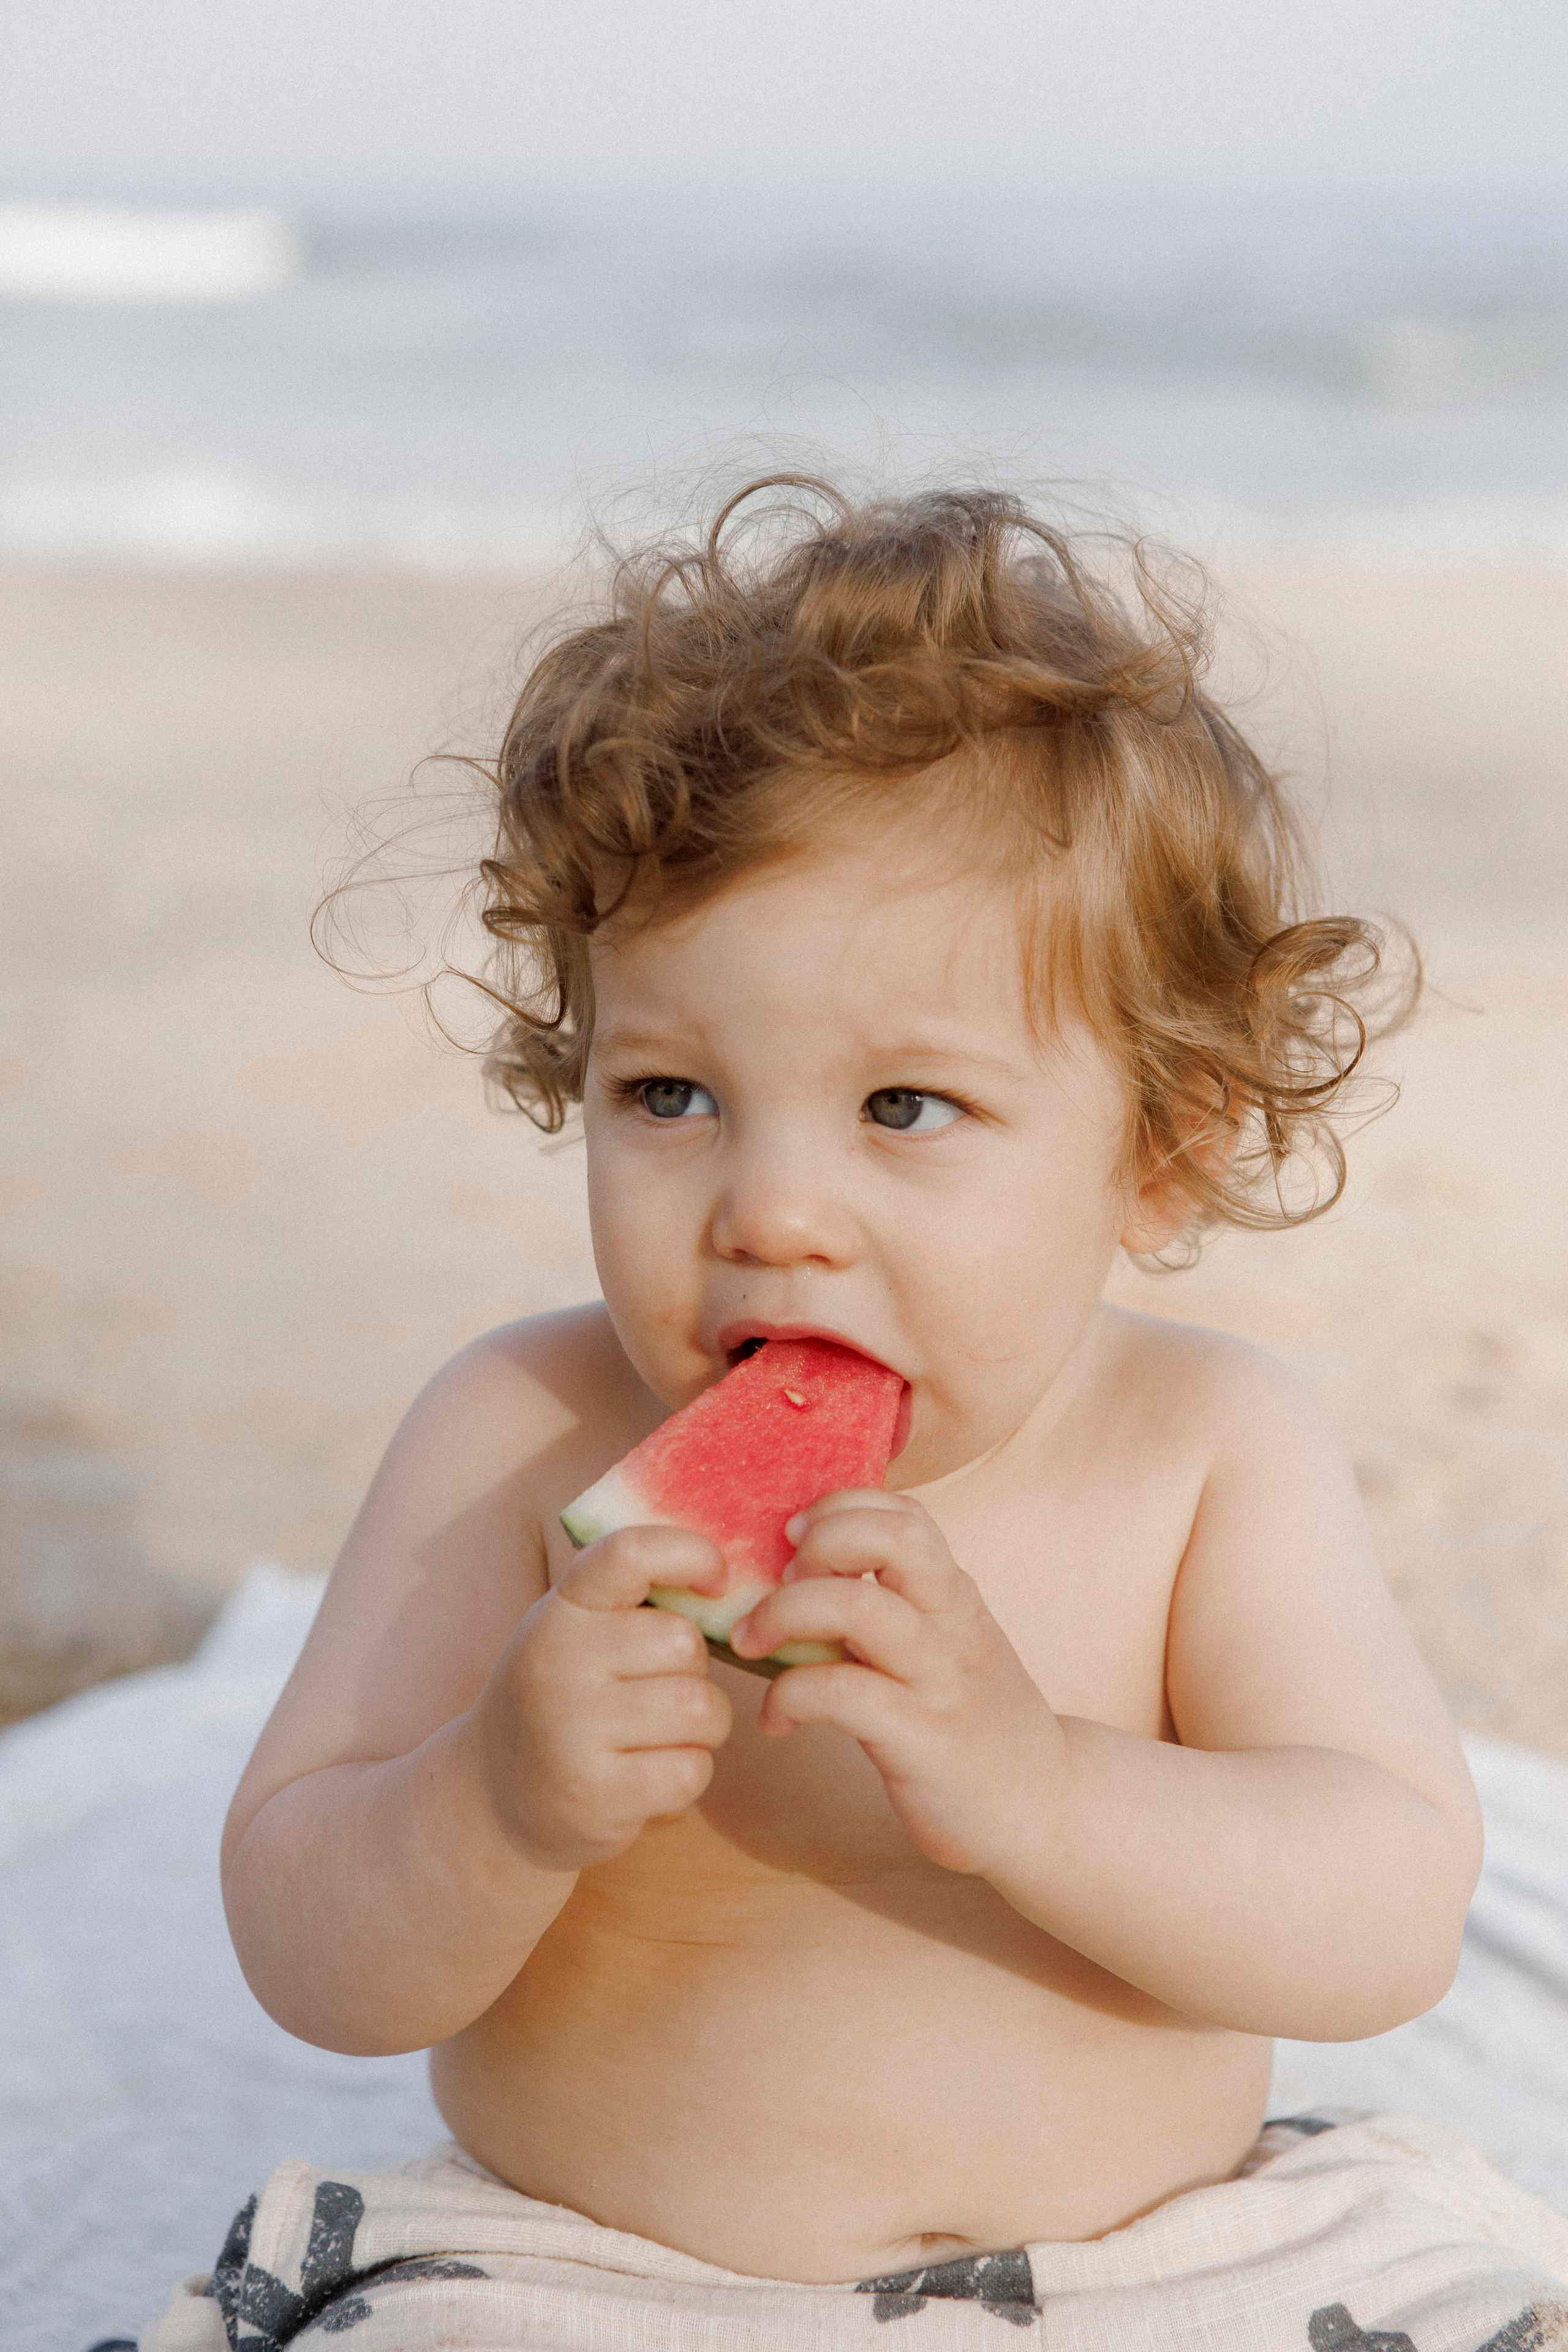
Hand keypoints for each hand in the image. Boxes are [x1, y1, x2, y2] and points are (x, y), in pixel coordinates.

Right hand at [466, 1527, 733, 1873]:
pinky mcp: (595, 1795)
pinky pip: (691, 1770)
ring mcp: (573, 1731)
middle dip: (694, 1672)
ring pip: (701, 1710)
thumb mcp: (575, 1632)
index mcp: (561, 1610)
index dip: (690, 1554)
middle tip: (656, 1695)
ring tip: (658, 1737)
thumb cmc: (562, 1698)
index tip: (717, 1580)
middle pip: (685, 1643)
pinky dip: (686, 1775)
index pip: (630, 1554)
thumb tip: (728, 1580)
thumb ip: (633, 1599)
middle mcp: (559, 1662)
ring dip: (701, 1729)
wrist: (493, 1796)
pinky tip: (647, 1779)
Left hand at [730, 1492, 1068, 1877]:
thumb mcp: (946, 1643)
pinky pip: (842, 1694)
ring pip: (860, 1608)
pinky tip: (777, 1720)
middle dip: (821, 1543)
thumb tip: (801, 1572)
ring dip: (786, 1612)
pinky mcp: (923, 1740)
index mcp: (952, 1594)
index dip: (840, 1509)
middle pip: (892, 1538)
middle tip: (780, 1582)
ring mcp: (939, 1680)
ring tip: (753, 1641)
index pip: (903, 1512)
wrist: (1045, 1805)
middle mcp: (952, 1623)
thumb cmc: (974, 1718)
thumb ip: (894, 1604)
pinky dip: (789, 1696)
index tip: (798, 1540)